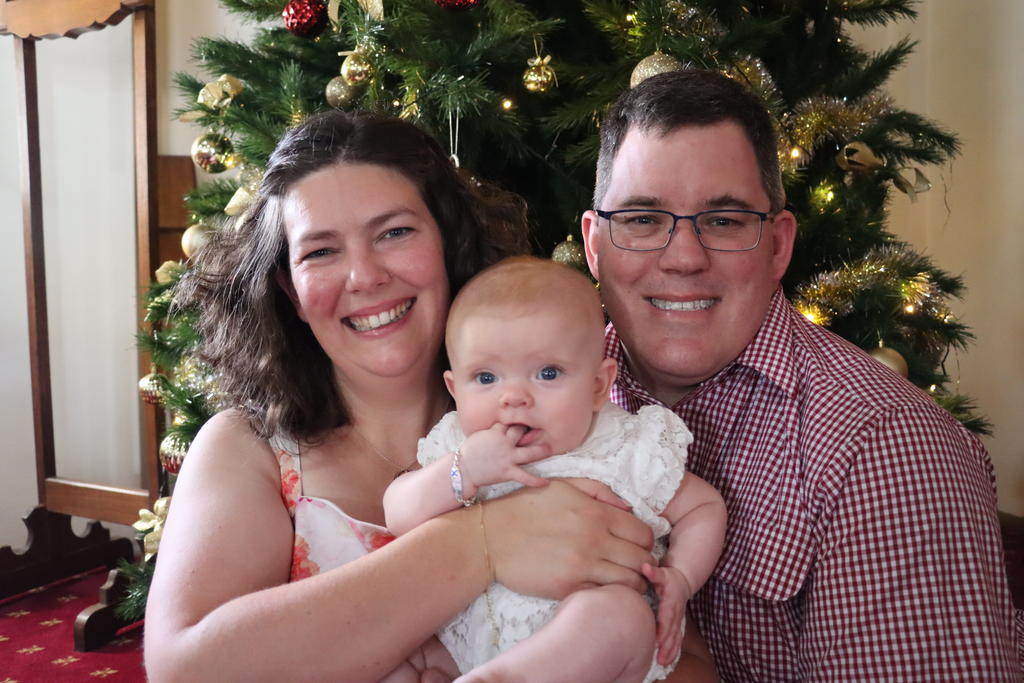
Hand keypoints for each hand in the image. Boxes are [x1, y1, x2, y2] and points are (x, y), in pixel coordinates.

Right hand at [459, 423, 550, 493]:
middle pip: (521, 432)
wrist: (463, 469)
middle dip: (529, 430)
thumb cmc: (469, 452)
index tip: (524, 423)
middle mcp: (504, 443)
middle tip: (540, 430)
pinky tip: (546, 482)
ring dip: (541, 450)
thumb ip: (493, 431)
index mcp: (496, 432)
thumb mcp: (480, 435)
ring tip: (549, 449)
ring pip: (530, 452)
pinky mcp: (508, 472)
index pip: (510, 423)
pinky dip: (536, 480)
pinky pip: (525, 477)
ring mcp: (508, 458)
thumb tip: (502, 428)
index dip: (516, 423)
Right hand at [484, 481, 653, 598]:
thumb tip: (628, 508)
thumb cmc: (526, 507)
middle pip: (643, 560)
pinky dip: (609, 594)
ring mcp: (582, 566)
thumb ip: (600, 492)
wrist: (491, 536)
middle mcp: (595, 539)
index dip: (645, 541)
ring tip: (620, 579)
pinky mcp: (568, 587)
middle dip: (644, 564)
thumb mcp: (564, 485)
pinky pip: (604, 595)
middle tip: (632, 565)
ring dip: (631, 582)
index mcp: (597, 513)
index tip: (635, 545)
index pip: (644, 533)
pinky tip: (601, 587)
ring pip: (630, 582)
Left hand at [642, 563, 691, 666]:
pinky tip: (666, 661)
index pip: (667, 616)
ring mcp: (678, 620)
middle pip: (672, 631)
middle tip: (660, 658)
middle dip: (667, 645)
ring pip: (675, 638)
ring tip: (662, 662)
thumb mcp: (662, 572)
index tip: (657, 639)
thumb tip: (644, 567)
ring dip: (670, 651)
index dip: (663, 627)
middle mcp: (676, 613)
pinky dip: (673, 651)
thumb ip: (654, 572)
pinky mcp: (677, 625)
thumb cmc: (669, 577)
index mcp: (671, 601)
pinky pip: (676, 640)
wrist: (683, 582)